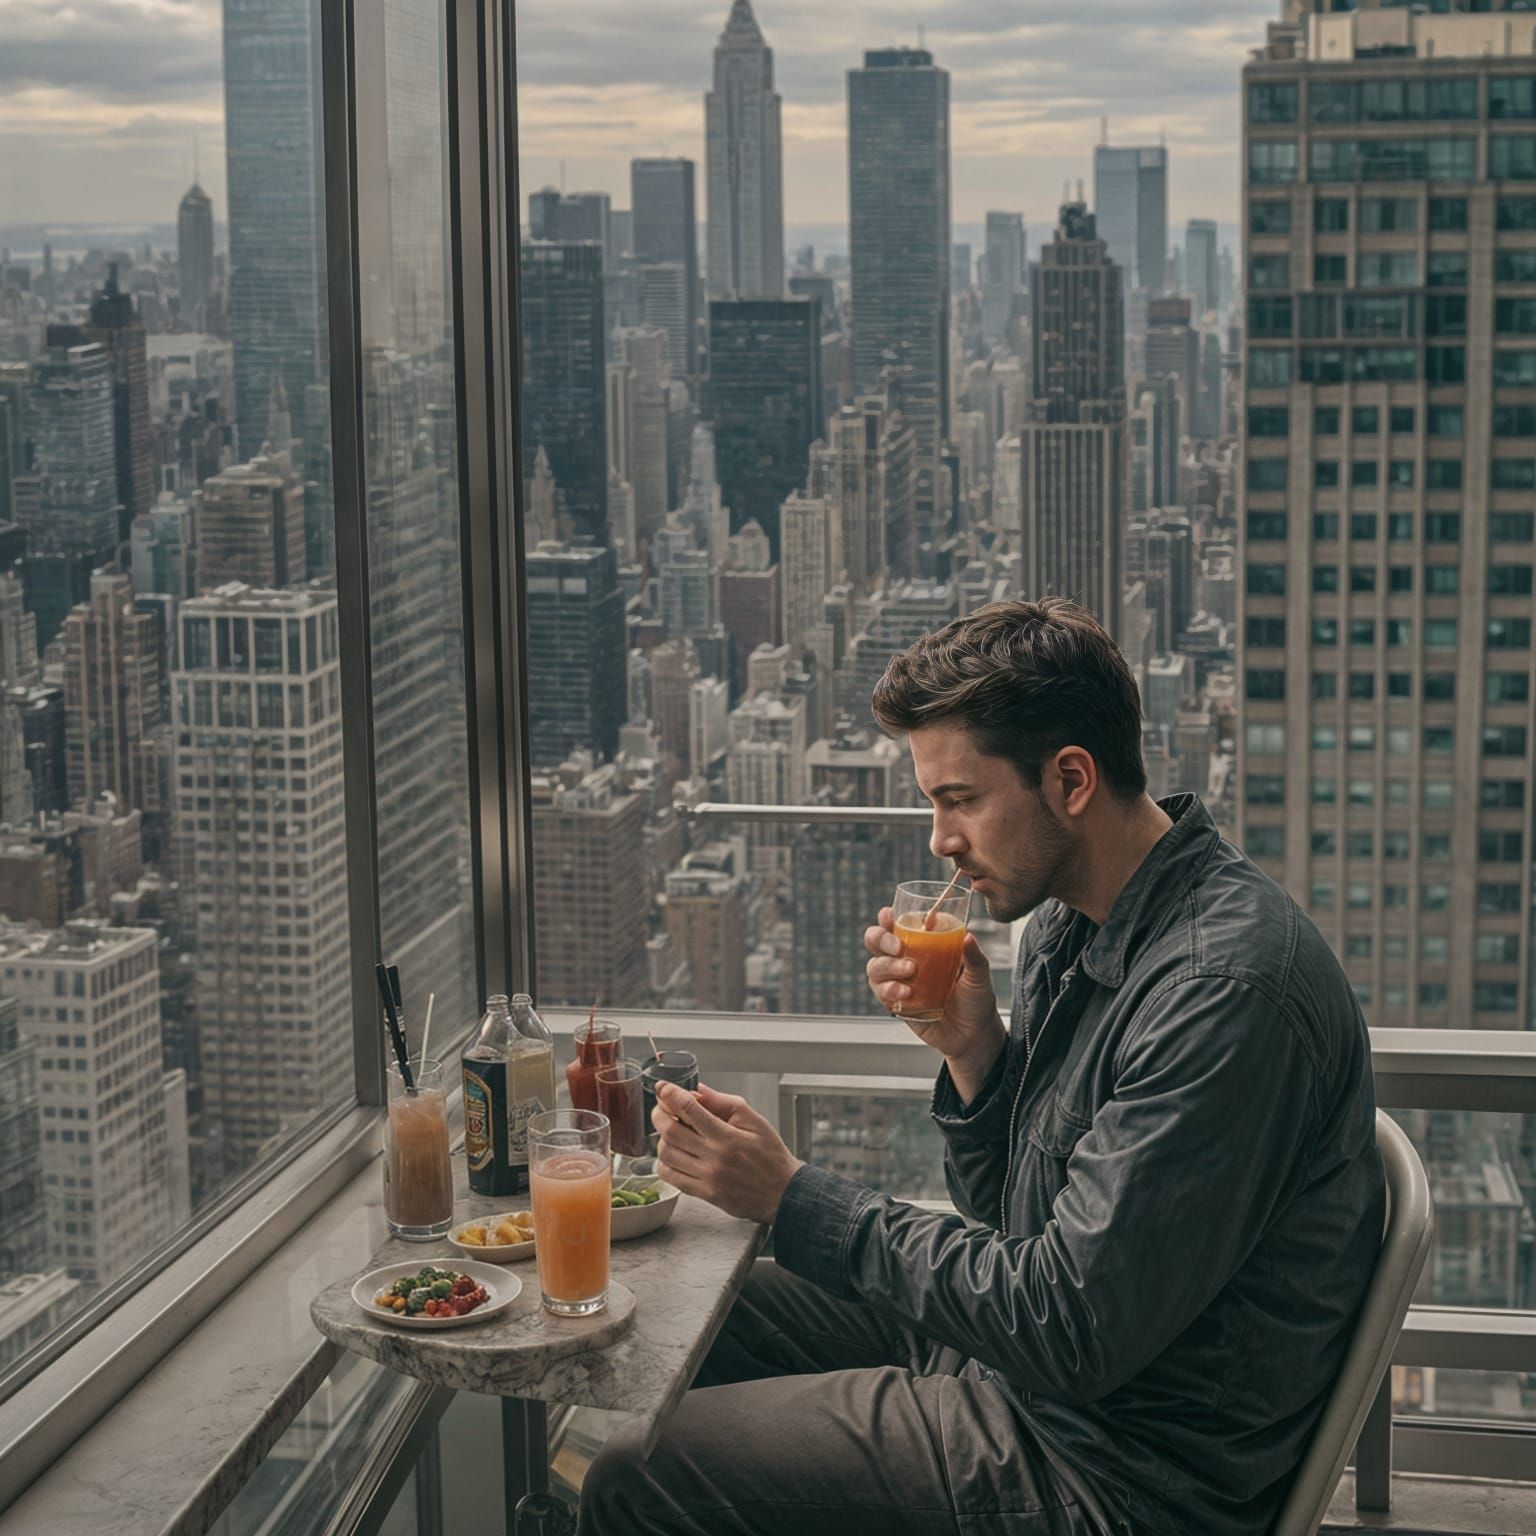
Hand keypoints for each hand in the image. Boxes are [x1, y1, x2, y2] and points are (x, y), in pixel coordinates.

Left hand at [652, 1081, 803, 1226]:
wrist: (783, 1192)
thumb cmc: (770, 1155)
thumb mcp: (754, 1120)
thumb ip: (723, 1103)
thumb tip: (698, 1090)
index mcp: (727, 1136)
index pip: (689, 1109)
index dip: (670, 1094)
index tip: (663, 1087)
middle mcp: (714, 1157)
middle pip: (670, 1131)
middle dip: (659, 1114)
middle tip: (662, 1107)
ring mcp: (707, 1178)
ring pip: (667, 1154)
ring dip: (661, 1138)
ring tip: (670, 1131)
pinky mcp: (704, 1194)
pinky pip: (671, 1177)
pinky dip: (664, 1163)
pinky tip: (673, 1154)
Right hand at [864, 906, 1002, 1068]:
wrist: (972, 1035)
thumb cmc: (975, 999)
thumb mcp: (979, 975)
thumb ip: (974, 956)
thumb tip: (969, 937)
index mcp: (923, 944)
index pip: (898, 925)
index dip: (887, 918)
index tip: (889, 915)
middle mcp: (905, 959)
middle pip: (876, 941)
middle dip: (882, 940)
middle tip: (899, 947)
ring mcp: (898, 981)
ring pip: (875, 967)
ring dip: (888, 966)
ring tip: (910, 972)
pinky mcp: (895, 1003)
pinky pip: (881, 993)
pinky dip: (890, 991)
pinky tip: (906, 994)